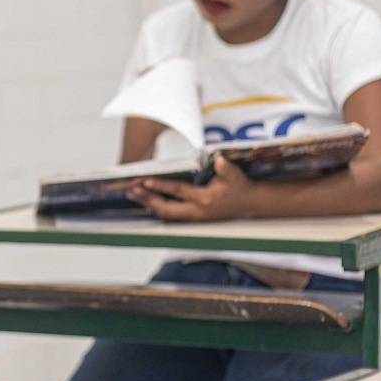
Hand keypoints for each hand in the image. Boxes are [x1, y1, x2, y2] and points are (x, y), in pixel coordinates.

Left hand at [128, 155, 259, 221]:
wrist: (249, 204)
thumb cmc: (239, 187)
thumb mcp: (235, 175)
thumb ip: (226, 168)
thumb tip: (219, 160)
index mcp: (205, 199)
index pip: (178, 192)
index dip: (161, 186)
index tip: (146, 180)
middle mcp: (196, 212)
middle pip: (166, 209)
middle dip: (147, 199)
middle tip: (132, 190)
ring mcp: (193, 218)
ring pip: (165, 214)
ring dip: (148, 204)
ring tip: (133, 194)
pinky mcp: (191, 219)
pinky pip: (169, 216)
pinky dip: (155, 208)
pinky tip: (145, 200)